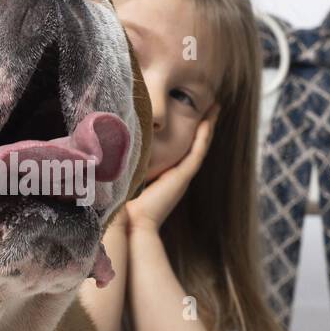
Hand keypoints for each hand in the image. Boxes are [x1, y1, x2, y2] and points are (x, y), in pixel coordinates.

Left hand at [125, 103, 218, 234]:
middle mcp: (178, 175)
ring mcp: (183, 175)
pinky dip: (203, 137)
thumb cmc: (125, 202)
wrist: (131, 222)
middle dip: (203, 126)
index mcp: (166, 176)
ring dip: (208, 127)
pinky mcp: (183, 176)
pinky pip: (197, 152)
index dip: (188, 132)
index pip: (181, 149)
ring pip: (200, 146)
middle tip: (212, 108)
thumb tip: (114, 145)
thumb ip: (129, 162)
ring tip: (215, 109)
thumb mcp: (129, 176)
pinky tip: (207, 122)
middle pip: (195, 145)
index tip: (190, 115)